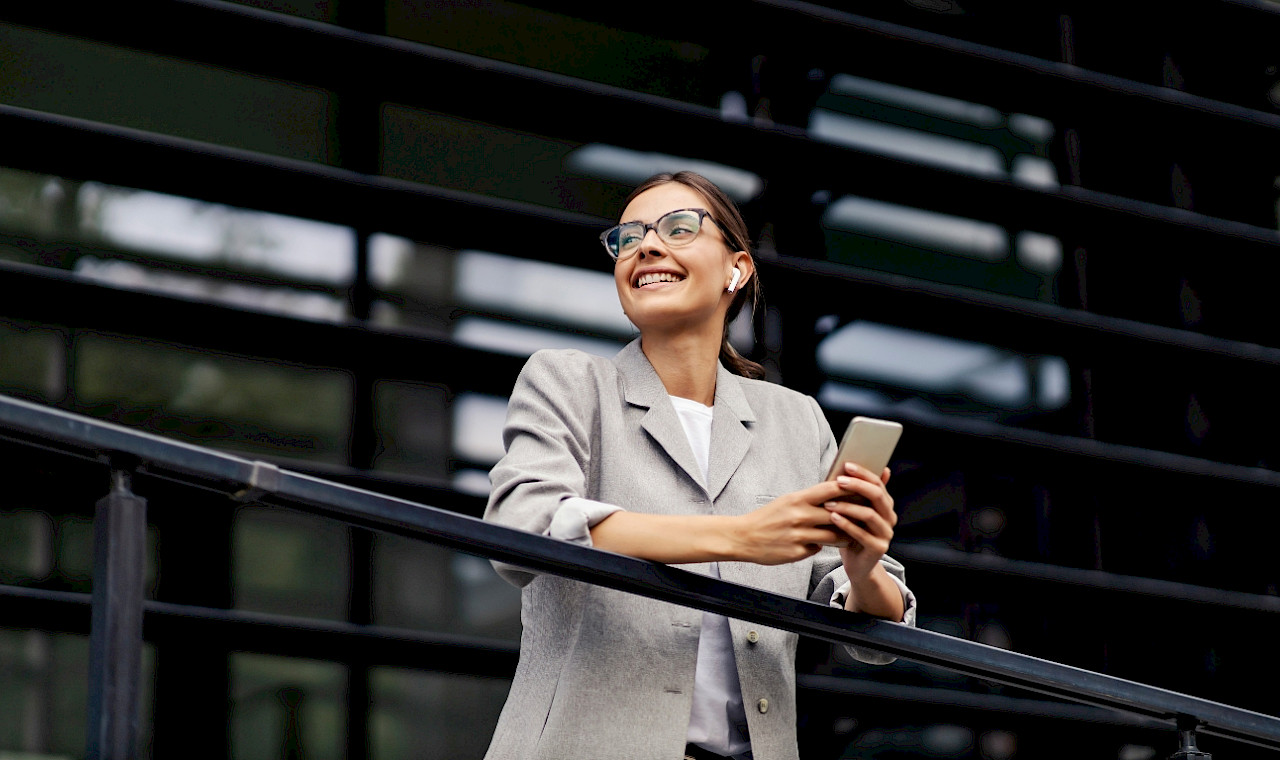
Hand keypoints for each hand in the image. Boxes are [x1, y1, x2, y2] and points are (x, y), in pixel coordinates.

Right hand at [728, 480, 865, 564]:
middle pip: (837, 514)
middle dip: (851, 516)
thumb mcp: (786, 502)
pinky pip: (818, 549)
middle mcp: (799, 516)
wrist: (743, 537)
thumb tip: (834, 496)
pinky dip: (820, 547)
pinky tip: (820, 546)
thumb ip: (809, 499)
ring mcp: (798, 535)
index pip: (830, 490)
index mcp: (796, 499)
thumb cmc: (766, 518)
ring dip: (843, 536)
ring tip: (849, 535)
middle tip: (864, 517)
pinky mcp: (796, 552)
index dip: (849, 489)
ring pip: (833, 536)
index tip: (862, 489)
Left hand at [824, 463, 896, 584]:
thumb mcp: (854, 510)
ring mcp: (886, 534)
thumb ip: (857, 491)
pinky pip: (862, 534)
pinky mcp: (879, 548)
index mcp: (886, 505)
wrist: (856, 564)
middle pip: (877, 496)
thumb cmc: (851, 532)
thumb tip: (856, 468)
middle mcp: (890, 518)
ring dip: (847, 506)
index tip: (846, 465)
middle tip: (839, 481)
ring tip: (829, 503)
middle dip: (857, 486)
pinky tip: (833, 517)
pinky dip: (846, 524)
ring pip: (869, 514)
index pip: (878, 483)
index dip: (863, 473)